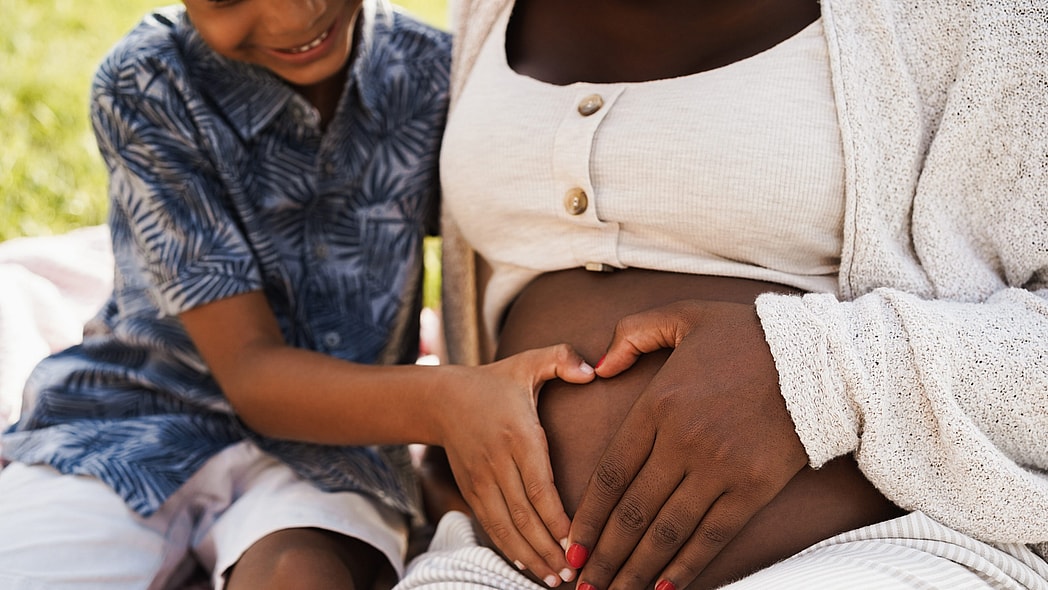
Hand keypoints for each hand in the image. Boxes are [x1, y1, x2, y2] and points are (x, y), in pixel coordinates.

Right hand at [439, 344, 594, 586]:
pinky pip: (491, 525)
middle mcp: (498, 462)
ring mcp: (481, 480)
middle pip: (524, 515)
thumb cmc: (495, 382)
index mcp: (518, 434)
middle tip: (574, 573)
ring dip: (530, 556)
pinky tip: (529, 565)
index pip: (539, 486)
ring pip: (506, 526)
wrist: (441, 398)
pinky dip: (509, 548)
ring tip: (554, 579)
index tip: (577, 541)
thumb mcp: (528, 362)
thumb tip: (593, 369)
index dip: (557, 519)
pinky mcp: (471, 490)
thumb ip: (561, 359)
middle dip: (549, 548)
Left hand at [567, 300, 807, 589]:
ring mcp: (719, 468)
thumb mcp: (683, 316)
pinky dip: (686, 566)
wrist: (820, 356)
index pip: (611, 472)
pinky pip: (712, 536)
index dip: (589, 516)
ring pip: (666, 532)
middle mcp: (682, 441)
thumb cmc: (746, 335)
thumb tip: (596, 367)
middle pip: (632, 512)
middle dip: (603, 555)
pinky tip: (663, 588)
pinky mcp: (754, 488)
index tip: (572, 544)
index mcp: (658, 403)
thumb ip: (631, 334)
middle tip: (582, 585)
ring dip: (635, 570)